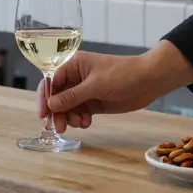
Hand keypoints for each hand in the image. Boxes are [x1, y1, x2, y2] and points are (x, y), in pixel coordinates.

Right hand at [36, 41, 192, 132]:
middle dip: (58, 112)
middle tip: (60, 127)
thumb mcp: (95, 85)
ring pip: (68, 107)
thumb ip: (72, 96)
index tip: (43, 114)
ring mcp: (85, 91)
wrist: (149, 81)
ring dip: (70, 117)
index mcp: (73, 65)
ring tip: (81, 123)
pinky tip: (87, 122)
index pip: (51, 81)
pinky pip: (79, 112)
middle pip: (58, 97)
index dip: (45, 97)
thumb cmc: (123, 74)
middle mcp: (76, 78)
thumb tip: (51, 105)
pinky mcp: (94, 102)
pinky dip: (80, 119)